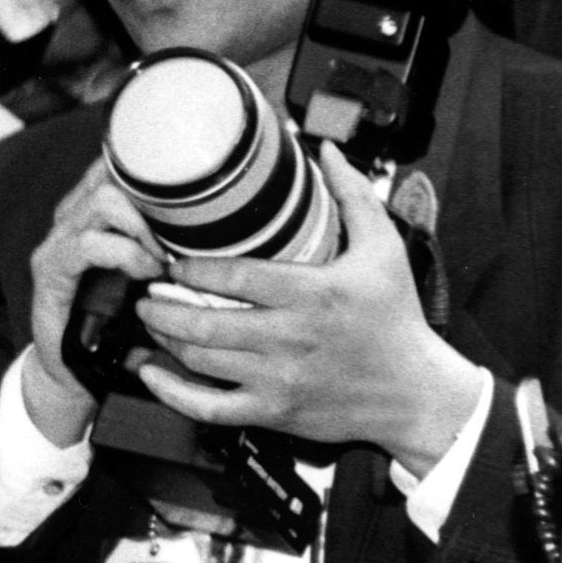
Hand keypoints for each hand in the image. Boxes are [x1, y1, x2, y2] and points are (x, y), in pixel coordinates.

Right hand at [22, 154, 168, 448]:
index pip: (119, 163)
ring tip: (162, 257)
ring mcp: (57, 240)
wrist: (75, 369)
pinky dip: (124, 254)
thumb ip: (172, 244)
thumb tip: (230, 227)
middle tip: (180, 234)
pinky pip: (87, 245)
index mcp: (92, 211)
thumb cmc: (119, 321)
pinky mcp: (50, 270)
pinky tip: (145, 271)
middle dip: (155, 198)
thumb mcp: (151, 274)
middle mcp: (71, 217)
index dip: (155, 166)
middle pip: (113, 173)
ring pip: (102, 200)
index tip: (195, 184)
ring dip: (142, 226)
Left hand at [128, 143, 481, 474]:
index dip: (192, 267)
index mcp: (312, 294)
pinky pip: (208, 407)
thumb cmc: (396, 320)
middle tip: (145, 289)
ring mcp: (278, 379)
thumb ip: (354, 195)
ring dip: (162, 337)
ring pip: (198, 359)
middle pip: (204, 321)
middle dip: (161, 304)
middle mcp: (290, 338)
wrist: (416, 394)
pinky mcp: (273, 412)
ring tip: (149, 318)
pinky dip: (170, 392)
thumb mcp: (384, 249)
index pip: (235, 276)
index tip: (173, 259)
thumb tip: (328, 151)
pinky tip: (151, 373)